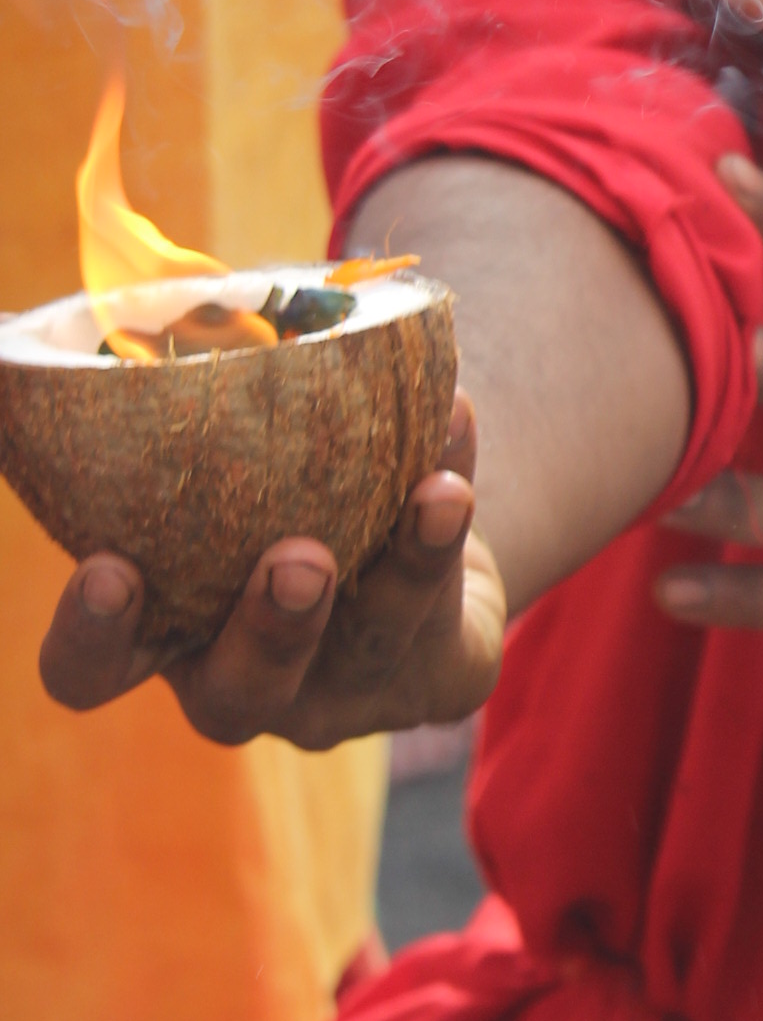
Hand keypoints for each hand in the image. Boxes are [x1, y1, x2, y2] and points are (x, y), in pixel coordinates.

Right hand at [37, 391, 508, 744]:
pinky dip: (457, 506)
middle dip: (271, 628)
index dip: (92, 636)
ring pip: (370, 642)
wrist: (405, 506)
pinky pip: (452, 600)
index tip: (111, 565)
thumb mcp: (198, 441)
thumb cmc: (267, 466)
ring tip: (435, 494)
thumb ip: (141, 400)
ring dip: (404, 565)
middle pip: (240, 693)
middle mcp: (245, 680)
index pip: (91, 673)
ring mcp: (347, 690)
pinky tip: (456, 425)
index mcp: (161, 635)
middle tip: (299, 558)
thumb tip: (47, 327)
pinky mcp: (438, 676)